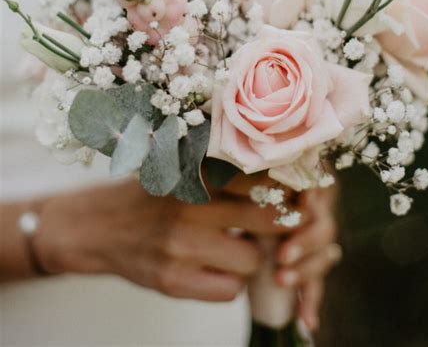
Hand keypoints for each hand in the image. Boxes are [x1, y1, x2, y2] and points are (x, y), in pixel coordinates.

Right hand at [33, 180, 287, 301]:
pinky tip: (217, 267)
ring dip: (253, 256)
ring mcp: (181, 247)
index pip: (262, 179)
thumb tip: (284, 178)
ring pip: (253, 259)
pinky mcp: (173, 281)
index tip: (298, 190)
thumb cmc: (151, 192)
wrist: (98, 226)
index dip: (287, 187)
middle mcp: (190, 206)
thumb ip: (224, 169)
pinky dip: (232, 282)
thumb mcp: (182, 166)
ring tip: (236, 245)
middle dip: (281, 222)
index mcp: (196, 171)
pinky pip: (230, 291)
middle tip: (279, 220)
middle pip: (268, 218)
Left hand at [223, 174, 338, 330]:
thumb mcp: (251, 185)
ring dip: (305, 271)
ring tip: (281, 280)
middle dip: (305, 242)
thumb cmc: (246, 192)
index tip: (304, 200)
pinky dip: (310, 301)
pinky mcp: (311, 264)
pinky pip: (316, 283)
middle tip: (283, 255)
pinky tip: (307, 320)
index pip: (319, 188)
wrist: (239, 212)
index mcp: (305, 183)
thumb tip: (251, 178)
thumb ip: (258, 183)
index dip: (314, 193)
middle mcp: (317, 209)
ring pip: (324, 255)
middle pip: (324, 225)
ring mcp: (317, 238)